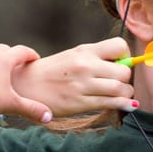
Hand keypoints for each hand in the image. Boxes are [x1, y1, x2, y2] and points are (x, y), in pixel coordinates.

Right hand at [13, 37, 135, 116]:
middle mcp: (86, 66)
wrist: (26, 85)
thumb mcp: (73, 56)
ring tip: (120, 95)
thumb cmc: (52, 71)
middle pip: (124, 71)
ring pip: (120, 88)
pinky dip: (123, 104)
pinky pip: (110, 103)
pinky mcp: (80, 103)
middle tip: (120, 83)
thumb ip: (95, 59)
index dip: (126, 56)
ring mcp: (83, 85)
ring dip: (126, 93)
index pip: (120, 46)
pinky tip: (126, 105)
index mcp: (85, 51)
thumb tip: (123, 66)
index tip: (121, 64)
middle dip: (126, 78)